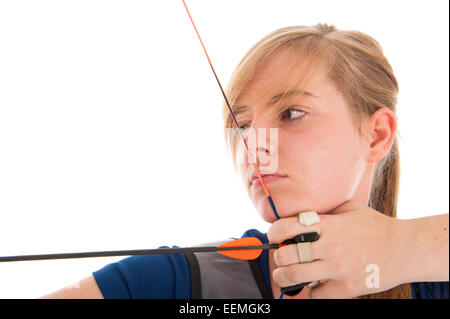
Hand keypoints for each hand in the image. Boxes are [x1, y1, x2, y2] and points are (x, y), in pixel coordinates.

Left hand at [268, 200, 405, 297]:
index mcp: (328, 224)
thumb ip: (326, 211)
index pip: (287, 226)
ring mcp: (337, 268)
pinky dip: (311, 291)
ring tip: (285, 274)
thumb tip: (301, 213)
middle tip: (281, 256)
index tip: (275, 236)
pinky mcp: (346, 287)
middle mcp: (329, 246)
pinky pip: (316, 294)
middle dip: (278, 256)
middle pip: (287, 254)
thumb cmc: (376, 226)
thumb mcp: (349, 209)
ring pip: (295, 275)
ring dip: (284, 276)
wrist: (405, 248)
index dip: (274, 232)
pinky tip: (315, 284)